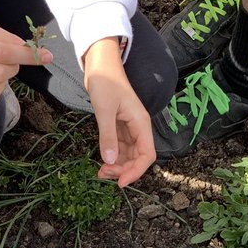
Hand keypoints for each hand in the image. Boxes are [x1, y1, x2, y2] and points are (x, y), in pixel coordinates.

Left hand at [83, 38, 154, 187]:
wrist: (100, 64)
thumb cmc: (105, 82)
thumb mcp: (104, 110)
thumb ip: (107, 135)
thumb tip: (110, 161)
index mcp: (140, 123)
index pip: (147, 155)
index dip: (136, 171)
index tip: (121, 182)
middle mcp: (138, 128)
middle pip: (138, 158)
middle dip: (123, 170)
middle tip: (104, 175)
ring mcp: (129, 128)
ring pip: (128, 155)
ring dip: (117, 166)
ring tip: (100, 172)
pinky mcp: (119, 127)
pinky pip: (119, 148)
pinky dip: (112, 157)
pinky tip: (102, 162)